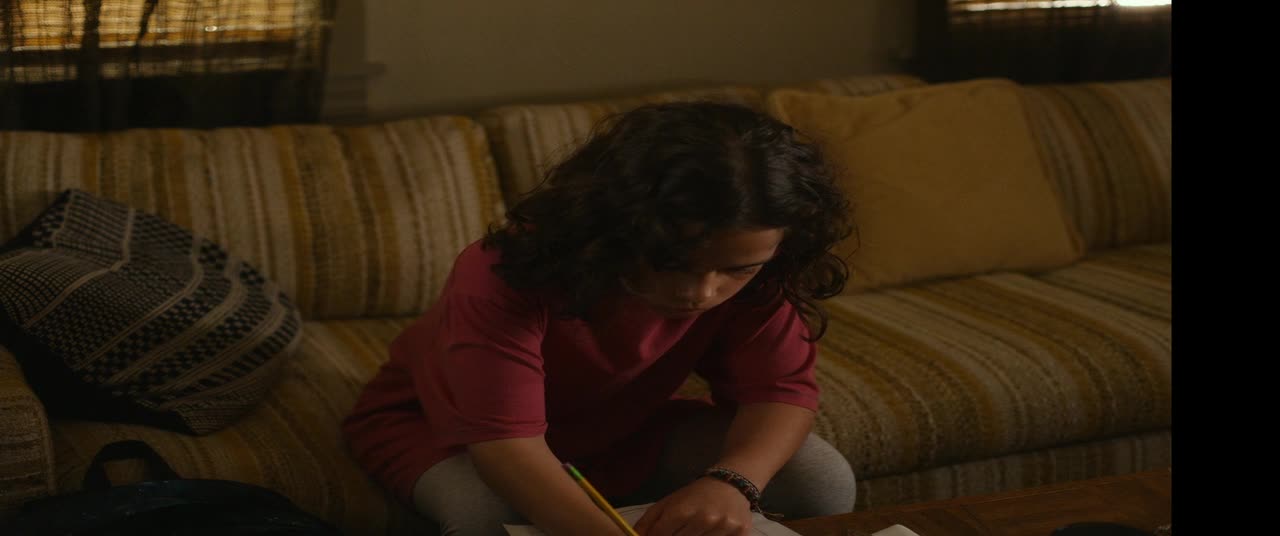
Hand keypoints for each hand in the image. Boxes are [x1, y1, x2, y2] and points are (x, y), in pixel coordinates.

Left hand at [633, 477, 753, 535]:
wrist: (730, 483)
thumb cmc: (695, 495)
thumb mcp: (668, 503)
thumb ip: (648, 523)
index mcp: (681, 511)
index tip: (662, 534)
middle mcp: (703, 519)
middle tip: (683, 529)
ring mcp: (723, 527)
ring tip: (698, 529)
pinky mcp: (740, 533)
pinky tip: (713, 532)